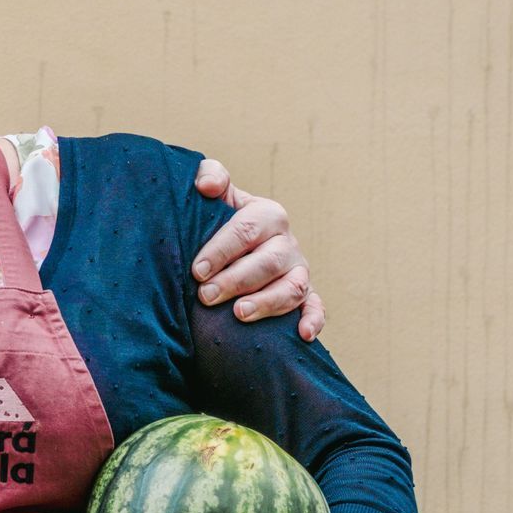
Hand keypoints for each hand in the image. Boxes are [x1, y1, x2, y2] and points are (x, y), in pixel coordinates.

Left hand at [191, 159, 323, 340]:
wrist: (235, 249)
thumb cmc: (220, 223)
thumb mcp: (216, 198)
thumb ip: (211, 177)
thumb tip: (207, 186)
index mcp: (267, 215)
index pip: (246, 230)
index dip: (221, 250)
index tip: (197, 270)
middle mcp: (287, 243)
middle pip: (268, 262)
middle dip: (236, 280)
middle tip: (206, 296)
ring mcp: (299, 271)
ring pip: (292, 288)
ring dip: (267, 302)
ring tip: (239, 314)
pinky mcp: (306, 295)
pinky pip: (315, 308)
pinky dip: (313, 320)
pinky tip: (302, 335)